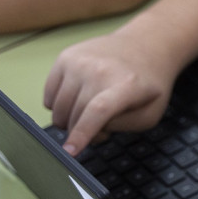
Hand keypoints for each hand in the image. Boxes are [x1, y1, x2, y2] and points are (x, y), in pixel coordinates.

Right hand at [43, 28, 182, 154]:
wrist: (143, 46)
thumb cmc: (147, 85)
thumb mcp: (148, 115)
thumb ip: (120, 127)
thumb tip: (88, 129)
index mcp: (126, 85)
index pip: (98, 110)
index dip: (82, 133)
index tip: (70, 152)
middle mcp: (99, 69)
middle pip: (74, 116)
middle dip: (83, 132)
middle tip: (103, 125)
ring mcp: (79, 61)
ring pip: (57, 110)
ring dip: (70, 120)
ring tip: (91, 110)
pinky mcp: (65, 58)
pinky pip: (48, 97)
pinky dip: (59, 106)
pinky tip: (78, 99)